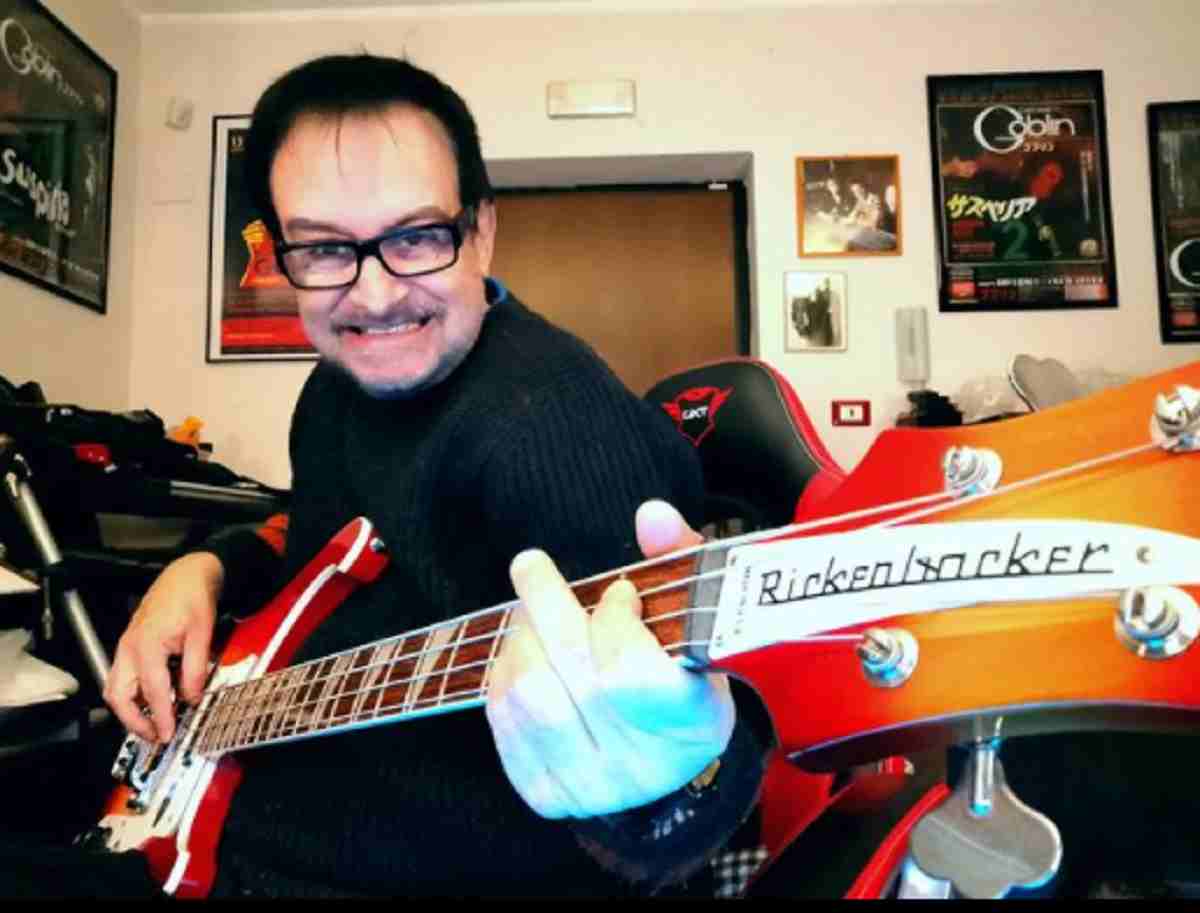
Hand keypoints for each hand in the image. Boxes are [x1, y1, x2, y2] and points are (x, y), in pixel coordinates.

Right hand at [103, 551, 224, 742]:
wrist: (185, 576)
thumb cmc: (191, 598)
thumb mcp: (203, 634)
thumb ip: (196, 669)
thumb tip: (192, 698)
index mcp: (146, 645)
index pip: (153, 691)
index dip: (161, 717)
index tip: (168, 734)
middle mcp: (129, 648)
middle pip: (118, 696)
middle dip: (133, 721)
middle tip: (156, 735)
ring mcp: (125, 648)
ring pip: (115, 689)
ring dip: (130, 711)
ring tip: (154, 724)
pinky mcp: (129, 647)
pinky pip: (122, 678)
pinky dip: (132, 695)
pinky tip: (152, 702)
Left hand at [486, 500, 735, 818]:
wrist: (667, 771)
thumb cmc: (683, 678)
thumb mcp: (700, 620)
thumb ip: (679, 558)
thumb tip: (650, 513)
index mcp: (690, 721)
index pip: (632, 672)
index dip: (614, 620)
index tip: (621, 591)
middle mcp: (640, 763)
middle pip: (571, 674)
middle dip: (545, 604)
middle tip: (531, 566)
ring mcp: (590, 784)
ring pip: (530, 696)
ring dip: (520, 639)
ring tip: (531, 614)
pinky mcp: (546, 793)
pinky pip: (504, 722)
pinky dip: (503, 675)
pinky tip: (521, 653)